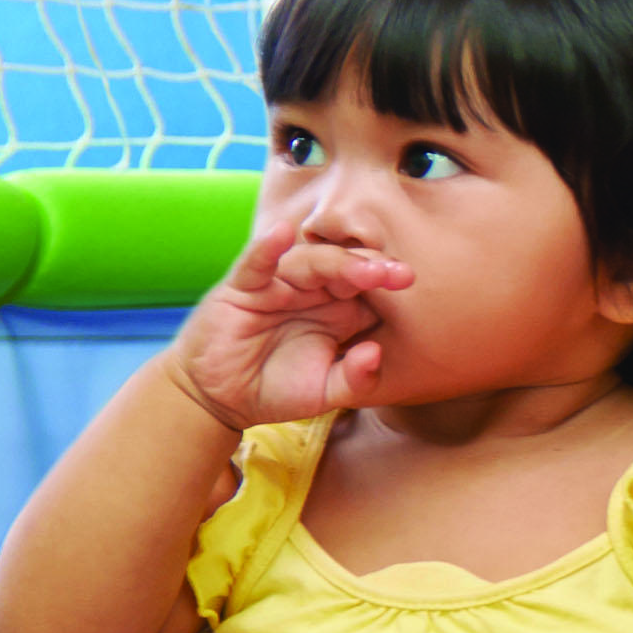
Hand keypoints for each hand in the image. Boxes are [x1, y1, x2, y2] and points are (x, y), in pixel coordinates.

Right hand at [168, 197, 410, 429]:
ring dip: (336, 261)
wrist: (223, 399)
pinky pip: (256, 264)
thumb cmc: (277, 390)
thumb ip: (354, 379)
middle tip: (397, 273)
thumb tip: (376, 353)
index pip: (368, 290)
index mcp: (339, 311)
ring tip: (363, 269)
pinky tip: (281, 233)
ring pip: (309, 262)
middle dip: (370, 268)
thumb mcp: (324, 394)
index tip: (409, 281)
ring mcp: (278, 286)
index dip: (387, 283)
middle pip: (345, 268)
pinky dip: (266, 248)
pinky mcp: (243, 289)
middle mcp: (312, 292)